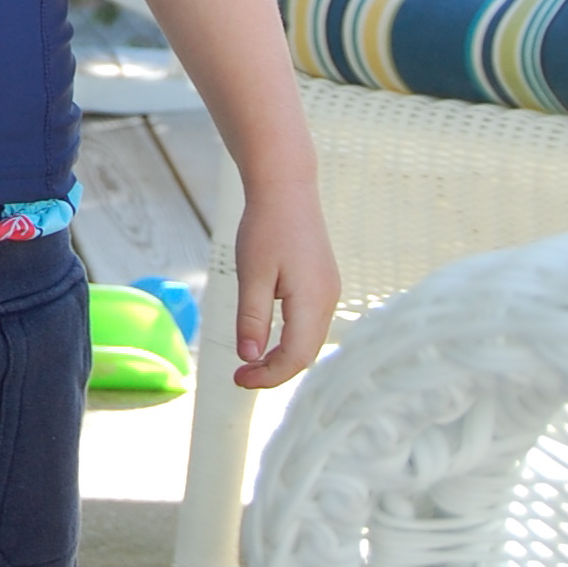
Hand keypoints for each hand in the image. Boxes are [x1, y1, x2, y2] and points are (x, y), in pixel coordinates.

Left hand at [231, 178, 341, 389]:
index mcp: (312, 300)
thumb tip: (249, 357)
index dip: (269, 375)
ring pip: (310, 340)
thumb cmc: (265, 227)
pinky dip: (291, 338)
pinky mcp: (323, 283)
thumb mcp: (251, 275)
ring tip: (252, 362)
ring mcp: (329, 291)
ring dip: (283, 356)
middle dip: (275, 370)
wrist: (286, 187)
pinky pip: (310, 323)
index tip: (238, 379)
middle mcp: (328, 300)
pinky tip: (269, 338)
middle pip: (307, 353)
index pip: (295, 356)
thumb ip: (252, 318)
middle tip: (241, 377)